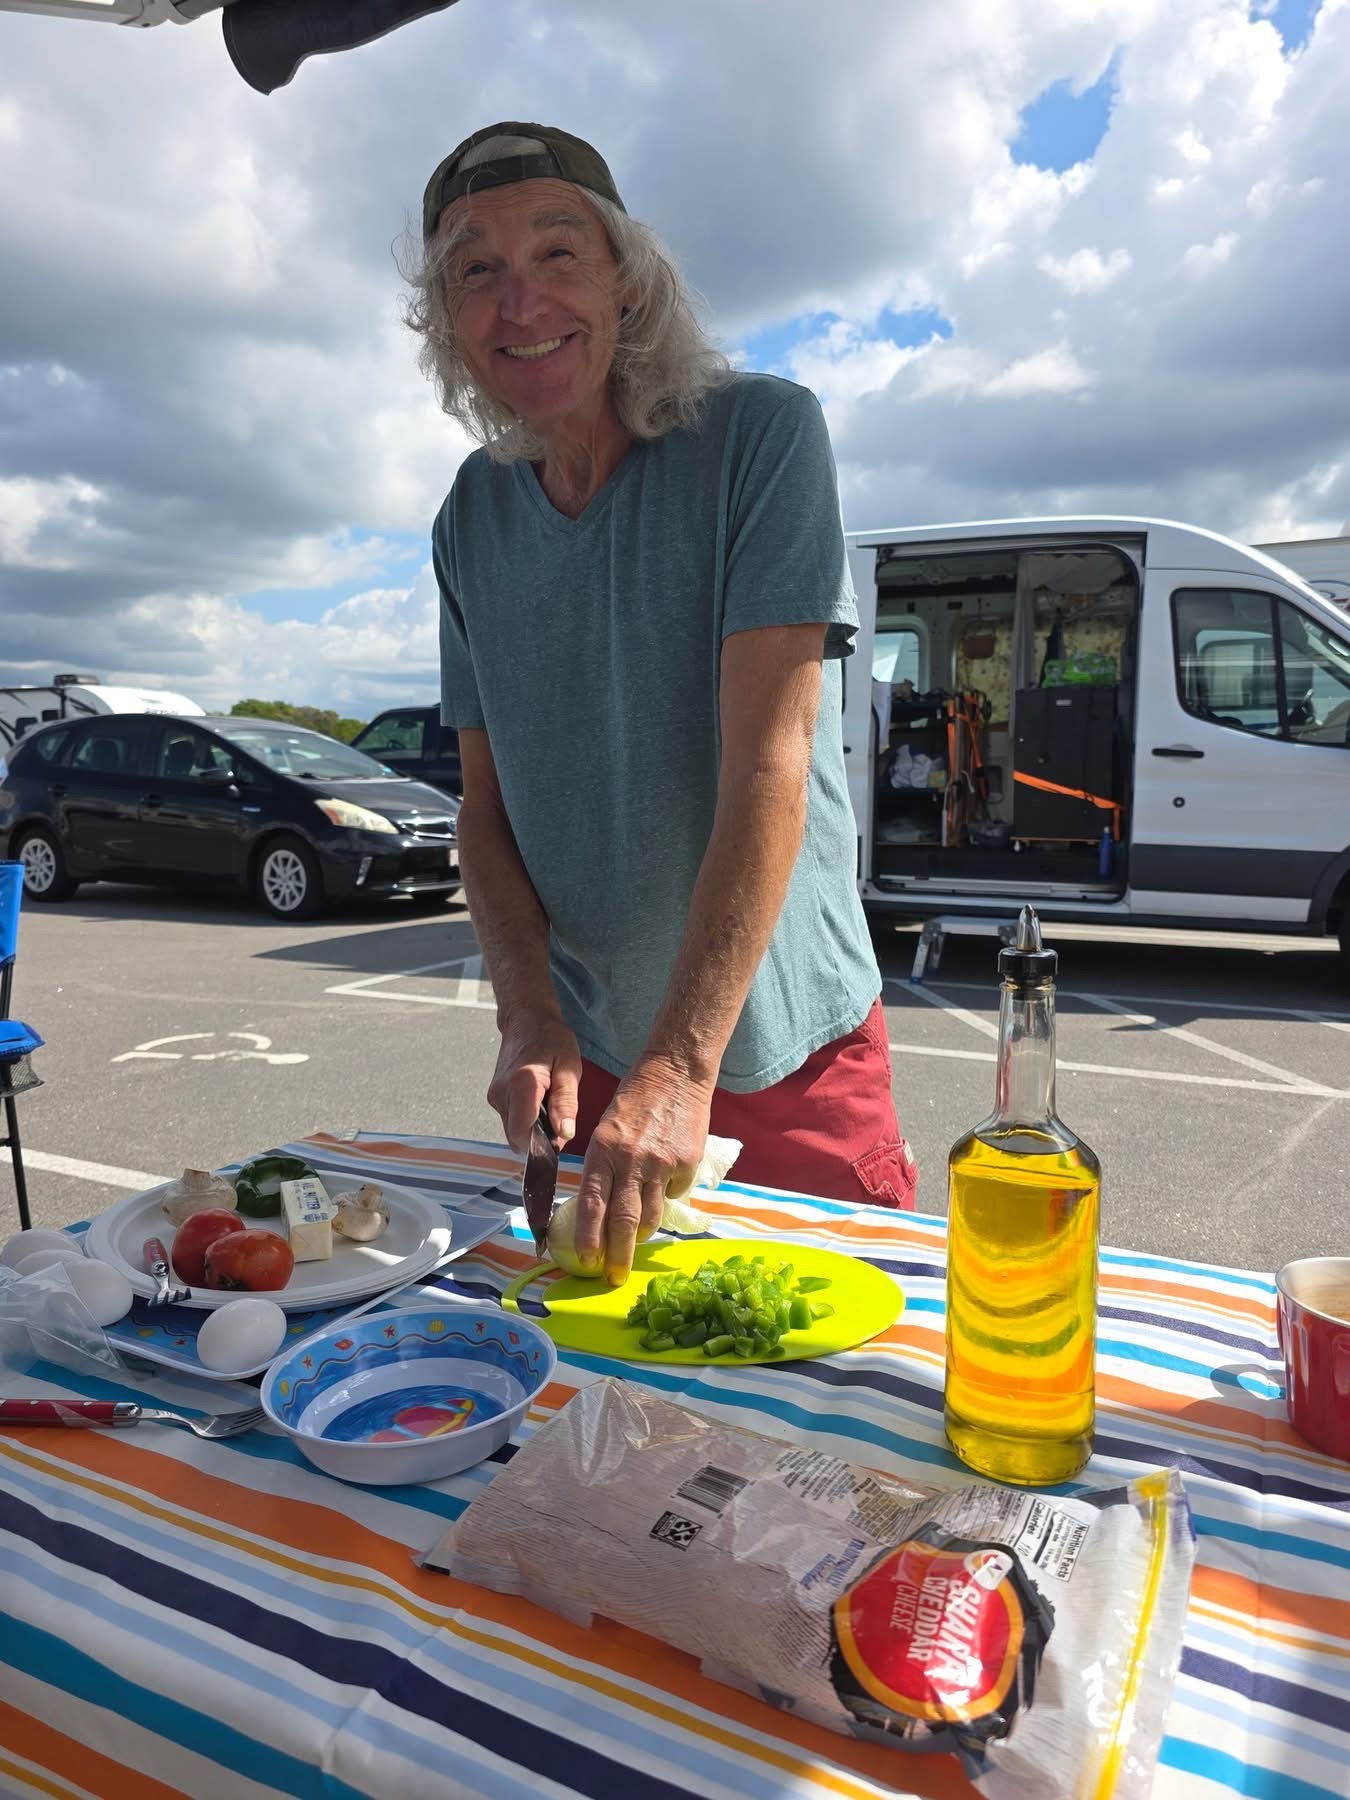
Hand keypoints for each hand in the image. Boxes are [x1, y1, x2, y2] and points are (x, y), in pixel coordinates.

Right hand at [488, 1009, 581, 1154]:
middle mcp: (502, 1092)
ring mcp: (495, 1095)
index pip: (523, 1134)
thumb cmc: (551, 1039)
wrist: (527, 1019)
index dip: (542, 1145)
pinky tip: (538, 1101)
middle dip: (539, 1138)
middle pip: (517, 1136)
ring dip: (532, 1128)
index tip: (559, 1138)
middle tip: (558, 1118)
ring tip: (549, 1104)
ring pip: (513, 1130)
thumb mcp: (569, 1068)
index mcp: (522, 1085)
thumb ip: (566, 1103)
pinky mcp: (494, 1096)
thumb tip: (564, 1134)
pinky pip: (510, 1120)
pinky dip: (525, 1119)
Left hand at [573, 1058, 713, 1285]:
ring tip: (637, 1240)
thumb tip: (601, 1209)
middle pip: (622, 1221)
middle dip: (617, 1255)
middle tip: (615, 1277)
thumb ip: (603, 1168)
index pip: (591, 1205)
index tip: (587, 1261)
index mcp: (603, 1151)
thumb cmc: (635, 1100)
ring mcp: (662, 1164)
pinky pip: (675, 1194)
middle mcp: (630, 1160)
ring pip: (651, 1215)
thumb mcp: (607, 1130)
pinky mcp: (687, 1163)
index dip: (589, 1239)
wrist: (676, 1073)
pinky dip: (668, 1197)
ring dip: (642, 1233)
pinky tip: (666, 1184)